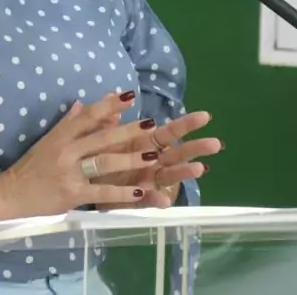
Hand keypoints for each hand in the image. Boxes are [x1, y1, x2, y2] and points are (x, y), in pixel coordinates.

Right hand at [0, 92, 161, 217]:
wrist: (11, 195)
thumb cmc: (31, 167)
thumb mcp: (47, 141)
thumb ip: (67, 123)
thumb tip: (82, 102)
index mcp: (61, 136)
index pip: (87, 116)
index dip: (108, 105)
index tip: (129, 96)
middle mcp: (66, 151)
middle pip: (101, 137)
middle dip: (128, 131)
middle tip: (150, 124)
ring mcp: (70, 173)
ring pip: (104, 162)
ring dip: (130, 159)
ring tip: (153, 156)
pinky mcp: (73, 194)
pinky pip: (102, 192)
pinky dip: (122, 193)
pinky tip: (140, 190)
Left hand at [92, 110, 220, 209]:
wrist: (81, 181)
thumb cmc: (98, 154)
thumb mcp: (101, 133)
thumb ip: (108, 116)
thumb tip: (112, 95)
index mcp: (146, 142)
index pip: (170, 132)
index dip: (186, 124)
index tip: (205, 116)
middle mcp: (152, 161)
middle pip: (178, 153)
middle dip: (196, 148)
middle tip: (215, 143)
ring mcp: (147, 180)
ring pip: (170, 175)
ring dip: (184, 173)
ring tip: (199, 169)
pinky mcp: (136, 198)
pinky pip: (147, 200)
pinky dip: (156, 200)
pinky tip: (165, 202)